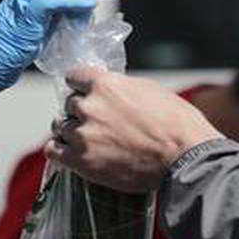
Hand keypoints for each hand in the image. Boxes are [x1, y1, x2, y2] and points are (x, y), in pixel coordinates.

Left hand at [46, 67, 220, 191]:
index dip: (80, 85)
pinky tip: (70, 152)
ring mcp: (83, 135)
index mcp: (106, 85)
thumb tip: (111, 91)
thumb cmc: (176, 125)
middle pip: (69, 104)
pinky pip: (54, 151)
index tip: (82, 91)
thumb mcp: (150, 91)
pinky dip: (60, 150)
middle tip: (95, 123)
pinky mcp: (81, 161)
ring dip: (70, 132)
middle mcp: (90, 107)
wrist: (184, 158)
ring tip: (86, 140)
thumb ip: (121, 88)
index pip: (74, 76)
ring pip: (60, 127)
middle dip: (80, 112)